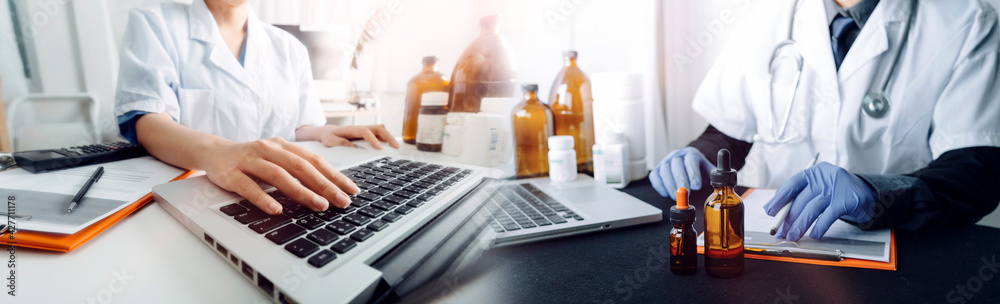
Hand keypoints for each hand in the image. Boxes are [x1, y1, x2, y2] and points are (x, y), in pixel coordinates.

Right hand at [200, 137, 360, 214]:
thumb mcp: (277, 159)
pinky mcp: (232, 174)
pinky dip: (264, 198)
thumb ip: (298, 169)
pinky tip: (276, 209)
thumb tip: (328, 188)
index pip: (315, 160)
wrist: (214, 152)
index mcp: (284, 146)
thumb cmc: (252, 159)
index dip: (335, 175)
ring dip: (301, 192)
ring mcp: (250, 160)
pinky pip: (250, 187)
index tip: (352, 190)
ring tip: (319, 205)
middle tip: (341, 201)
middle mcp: (269, 150)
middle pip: (302, 167)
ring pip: (279, 176)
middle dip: (325, 185)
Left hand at [318, 125, 399, 149]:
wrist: (328, 132)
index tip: (379, 148)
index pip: (366, 131)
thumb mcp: (330, 141)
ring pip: (381, 131)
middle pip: (378, 128)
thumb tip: (354, 148)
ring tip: (396, 148)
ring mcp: (365, 131)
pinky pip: (379, 135)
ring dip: (389, 138)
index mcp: (352, 129)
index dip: (373, 139)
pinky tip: (390, 148)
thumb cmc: (330, 136)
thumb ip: (341, 143)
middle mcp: (361, 128)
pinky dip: (386, 140)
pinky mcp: (367, 135)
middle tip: (395, 147)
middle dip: (388, 137)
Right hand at [650, 147, 715, 199]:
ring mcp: (665, 162)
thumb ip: (716, 175)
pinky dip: (659, 186)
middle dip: (681, 180)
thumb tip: (728, 181)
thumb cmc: (698, 169)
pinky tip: (666, 193)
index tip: (696, 186)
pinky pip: (654, 176)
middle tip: (685, 193)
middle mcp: (677, 155)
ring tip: (675, 196)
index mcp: (691, 154)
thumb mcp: (708, 169)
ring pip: (664, 170)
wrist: (687, 164)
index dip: (693, 173)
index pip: (691, 160)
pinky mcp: (657, 170)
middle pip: (676, 165)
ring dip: (669, 185)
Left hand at [763, 162, 876, 240]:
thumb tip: (775, 213)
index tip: (769, 211)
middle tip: (780, 231)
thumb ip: (799, 198)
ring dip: (800, 226)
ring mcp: (836, 188)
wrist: (867, 194)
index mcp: (813, 173)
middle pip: (800, 200)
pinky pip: (828, 217)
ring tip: (793, 236)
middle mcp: (824, 178)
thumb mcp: (817, 190)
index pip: (792, 184)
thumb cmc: (835, 194)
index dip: (779, 199)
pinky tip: (814, 235)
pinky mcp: (847, 201)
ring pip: (812, 209)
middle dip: (788, 218)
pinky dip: (819, 228)